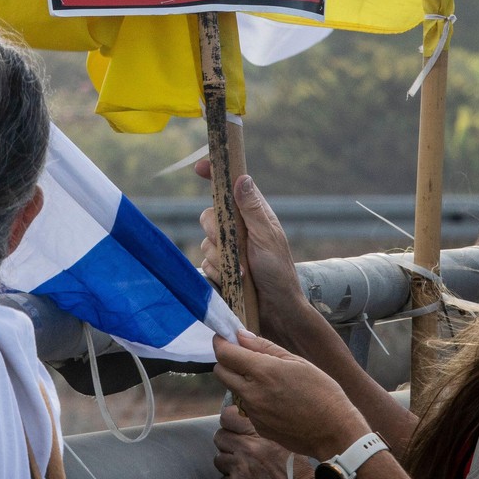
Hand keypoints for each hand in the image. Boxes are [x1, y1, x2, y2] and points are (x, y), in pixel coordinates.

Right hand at [199, 173, 312, 346]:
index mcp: (253, 215)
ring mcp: (228, 248)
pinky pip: (204, 263)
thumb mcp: (267, 237)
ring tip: (239, 271)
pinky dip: (215, 272)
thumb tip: (242, 178)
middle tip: (229, 245)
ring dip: (219, 258)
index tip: (199, 167)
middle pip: (208, 215)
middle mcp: (238, 228)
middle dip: (215, 231)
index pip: (230, 187)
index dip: (215, 174)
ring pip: (205, 241)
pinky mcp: (219, 267)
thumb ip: (252, 209)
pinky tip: (231, 280)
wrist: (275, 311)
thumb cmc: (279, 273)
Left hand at [212, 331, 367, 460]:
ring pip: (233, 390)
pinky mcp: (258, 427)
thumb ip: (265, 348)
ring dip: (241, 382)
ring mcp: (253, 413)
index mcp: (262, 372)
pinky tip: (277, 402)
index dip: (221, 343)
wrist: (335, 433)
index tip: (224, 338)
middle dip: (227, 361)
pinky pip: (247, 408)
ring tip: (269, 383)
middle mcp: (252, 393)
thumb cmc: (323, 393)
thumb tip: (241, 336)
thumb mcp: (298, 362)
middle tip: (244, 358)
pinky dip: (254, 400)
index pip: (224, 354)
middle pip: (220, 372)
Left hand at [213, 404, 323, 478]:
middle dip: (227, 445)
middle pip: (219, 437)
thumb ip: (265, 435)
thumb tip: (250, 430)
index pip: (228, 417)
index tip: (235, 431)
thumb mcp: (288, 446)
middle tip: (238, 454)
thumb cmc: (300, 477)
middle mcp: (246, 450)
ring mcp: (238, 470)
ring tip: (244, 473)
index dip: (230, 424)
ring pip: (219, 460)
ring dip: (229, 466)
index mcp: (260, 436)